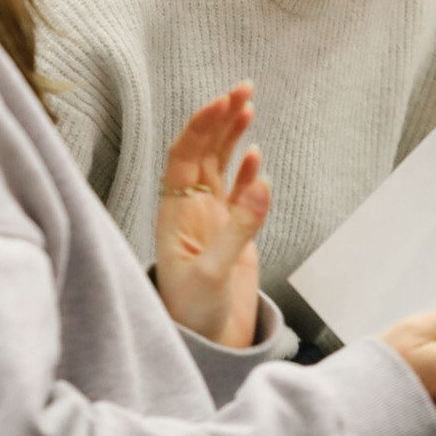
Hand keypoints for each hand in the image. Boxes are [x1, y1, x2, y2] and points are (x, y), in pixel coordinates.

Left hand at [154, 84, 270, 348]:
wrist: (205, 346)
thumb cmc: (194, 314)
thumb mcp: (214, 272)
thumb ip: (238, 229)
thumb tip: (262, 182)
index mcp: (174, 213)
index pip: (184, 157)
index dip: (201, 127)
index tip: (222, 103)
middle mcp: (189, 210)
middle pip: (202, 152)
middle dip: (219, 119)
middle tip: (242, 89)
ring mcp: (211, 219)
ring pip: (219, 166)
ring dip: (231, 135)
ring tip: (248, 104)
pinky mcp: (231, 233)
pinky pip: (237, 192)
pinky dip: (247, 171)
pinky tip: (255, 155)